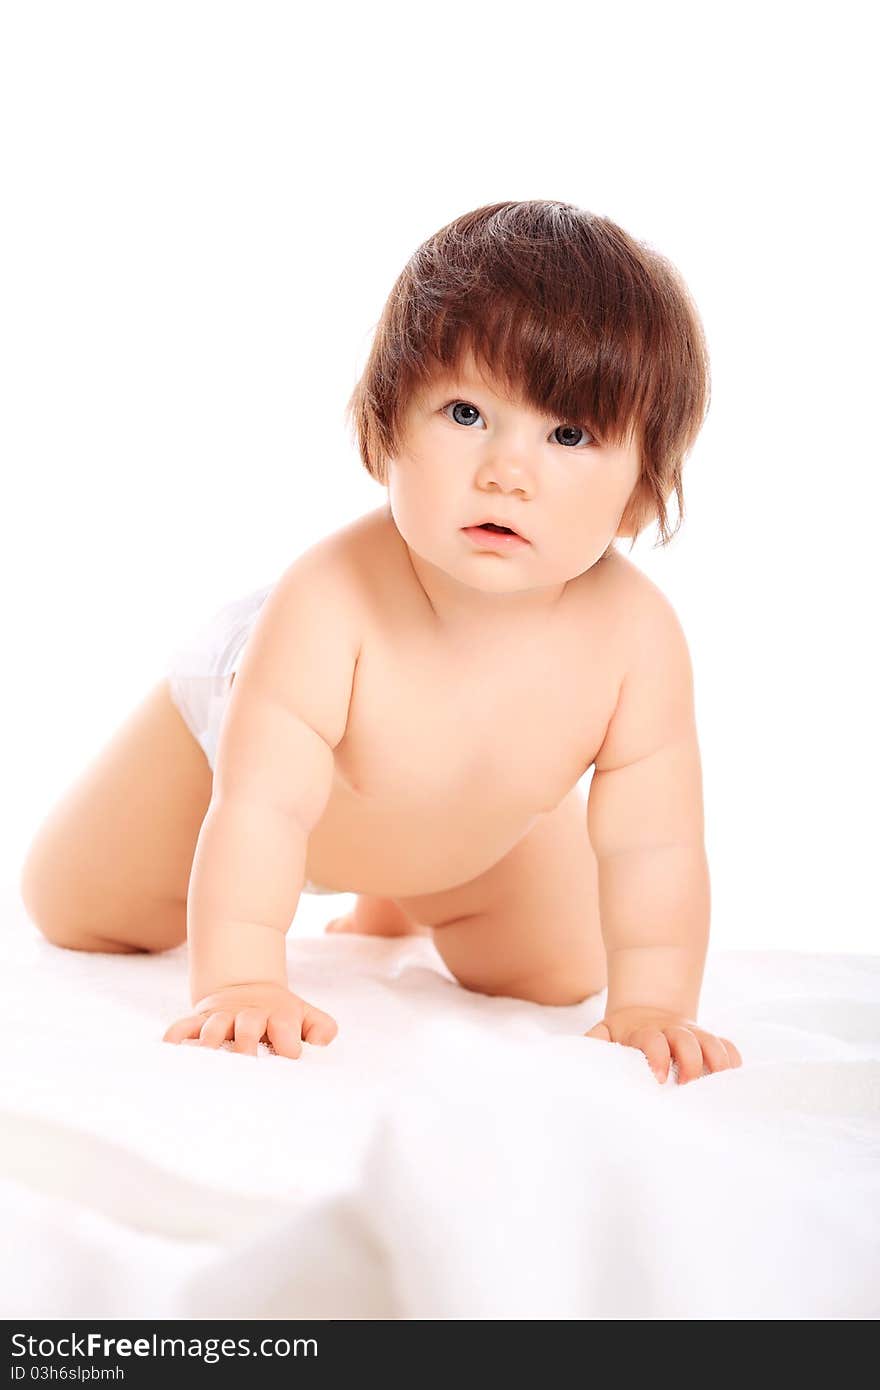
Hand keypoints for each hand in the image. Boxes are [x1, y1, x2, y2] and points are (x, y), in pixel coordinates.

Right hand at [162, 981, 337, 1058]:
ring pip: (215, 1026)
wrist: (248, 986)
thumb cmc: (280, 1013)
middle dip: (247, 1044)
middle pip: (248, 1026)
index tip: (290, 1058)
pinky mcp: (201, 1019)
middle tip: (246, 1064)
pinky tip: (170, 1049)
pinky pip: (184, 1025)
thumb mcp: (305, 1015)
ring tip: (206, 1058)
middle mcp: (249, 1015)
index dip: (288, 1043)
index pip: (285, 1027)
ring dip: (211, 1041)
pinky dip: (176, 1036)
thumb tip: (322, 1042)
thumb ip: (321, 1027)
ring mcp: (223, 1016)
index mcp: (278, 1015)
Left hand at [585, 1005, 742, 1084]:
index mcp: (646, 1032)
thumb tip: (581, 1057)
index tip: (658, 1079)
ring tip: (716, 1088)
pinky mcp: (709, 1041)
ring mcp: (694, 1035)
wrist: (647, 1009)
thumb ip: (594, 1042)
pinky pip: (728, 1047)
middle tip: (687, 1086)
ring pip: (713, 1043)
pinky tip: (731, 1081)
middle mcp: (673, 1031)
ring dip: (717, 1064)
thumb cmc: (622, 1034)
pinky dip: (733, 1061)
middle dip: (692, 1064)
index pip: (654, 1041)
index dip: (657, 1058)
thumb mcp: (604, 1032)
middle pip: (689, 1041)